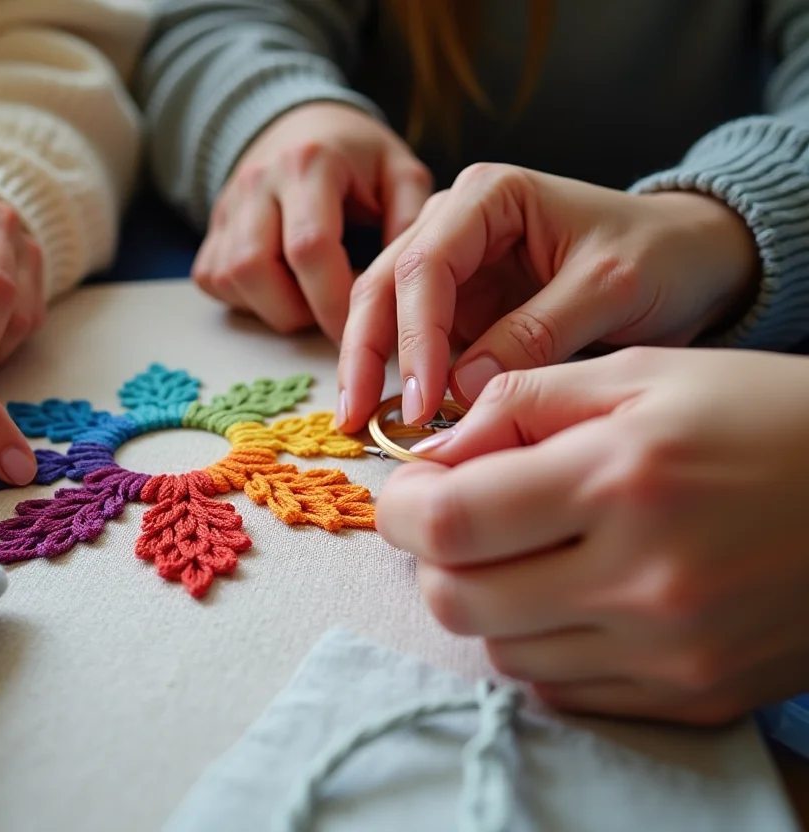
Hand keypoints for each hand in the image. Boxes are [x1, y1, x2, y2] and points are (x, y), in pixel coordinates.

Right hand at [193, 102, 431, 341]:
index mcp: (309, 164)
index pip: (309, 246)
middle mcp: (257, 182)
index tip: (359, 325)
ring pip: (230, 280)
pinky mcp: (209, 231)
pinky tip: (283, 288)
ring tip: (311, 299)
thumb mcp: (399, 172)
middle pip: (255, 268)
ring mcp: (226, 207)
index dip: (333, 299)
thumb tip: (407, 281)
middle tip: (333, 316)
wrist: (301, 126)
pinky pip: (215, 281)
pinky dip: (248, 299)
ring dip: (272, 307)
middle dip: (298, 310)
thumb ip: (410, 220)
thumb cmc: (357, 158)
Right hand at [337, 163, 760, 429]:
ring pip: (384, 311)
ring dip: (370, 367)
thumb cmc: (661, 255)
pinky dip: (401, 378)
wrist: (693, 260)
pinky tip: (391, 417)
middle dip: (365, 352)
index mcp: (487, 197)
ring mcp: (452, 266)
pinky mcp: (459, 306)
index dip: (416, 336)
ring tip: (360, 423)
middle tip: (354, 417)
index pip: (427, 265)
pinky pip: (415, 341)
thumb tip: (458, 390)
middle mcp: (454, 222)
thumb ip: (535, 333)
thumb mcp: (609, 289)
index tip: (423, 401)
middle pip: (384, 284)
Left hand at [376, 347, 808, 725]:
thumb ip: (520, 402)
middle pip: (457, 600)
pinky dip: (543, 642)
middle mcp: (643, 579)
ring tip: (531, 551)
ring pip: (501, 650)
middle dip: (433, 557)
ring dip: (489, 601)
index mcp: (623, 478)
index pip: (449, 523)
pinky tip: (577, 594)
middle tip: (459, 519)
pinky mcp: (691, 696)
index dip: (401, 507)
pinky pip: (561, 688)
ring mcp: (669, 652)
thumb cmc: (764, 417)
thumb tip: (434, 454)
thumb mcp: (642, 373)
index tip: (410, 489)